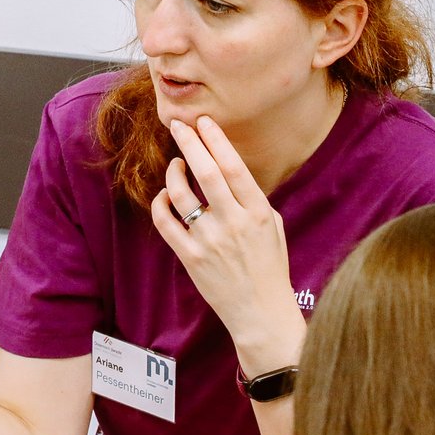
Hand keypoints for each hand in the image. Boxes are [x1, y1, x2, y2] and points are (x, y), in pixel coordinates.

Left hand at [149, 116, 305, 375]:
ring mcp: (209, 241)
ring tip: (175, 164)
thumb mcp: (273, 228)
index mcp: (258, 213)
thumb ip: (254, 200)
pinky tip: (164, 195)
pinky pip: (166, 223)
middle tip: (178, 124)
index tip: (204, 122)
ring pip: (182, 195)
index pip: (234, 167)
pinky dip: (160, 204)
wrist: (261, 313)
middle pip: (206, 173)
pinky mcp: (190, 258)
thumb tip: (230, 171)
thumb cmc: (269, 268)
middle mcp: (234, 223)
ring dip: (174, 173)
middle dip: (190, 144)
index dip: (216, 141)